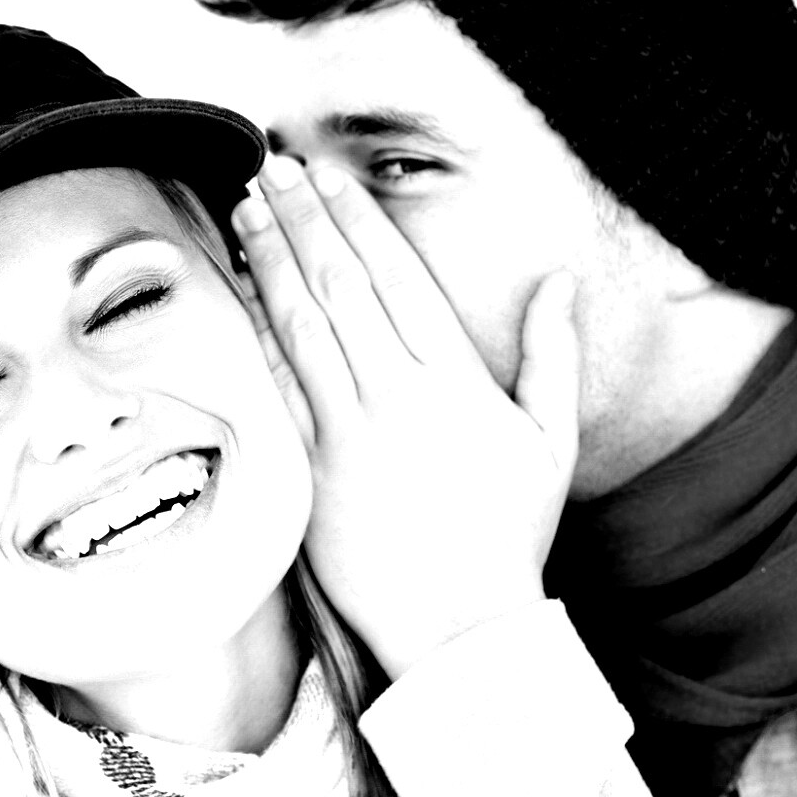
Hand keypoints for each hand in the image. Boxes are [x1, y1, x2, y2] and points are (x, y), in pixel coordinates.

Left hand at [232, 157, 578, 678]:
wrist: (459, 627)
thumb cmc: (507, 535)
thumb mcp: (547, 441)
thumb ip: (550, 355)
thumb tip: (561, 280)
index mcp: (455, 382)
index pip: (397, 277)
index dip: (356, 219)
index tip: (328, 177)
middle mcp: (396, 398)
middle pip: (338, 287)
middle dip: (302, 220)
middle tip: (270, 169)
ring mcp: (346, 436)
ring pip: (298, 328)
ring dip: (269, 260)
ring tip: (245, 210)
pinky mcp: (309, 475)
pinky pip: (275, 391)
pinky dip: (254, 336)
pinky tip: (236, 296)